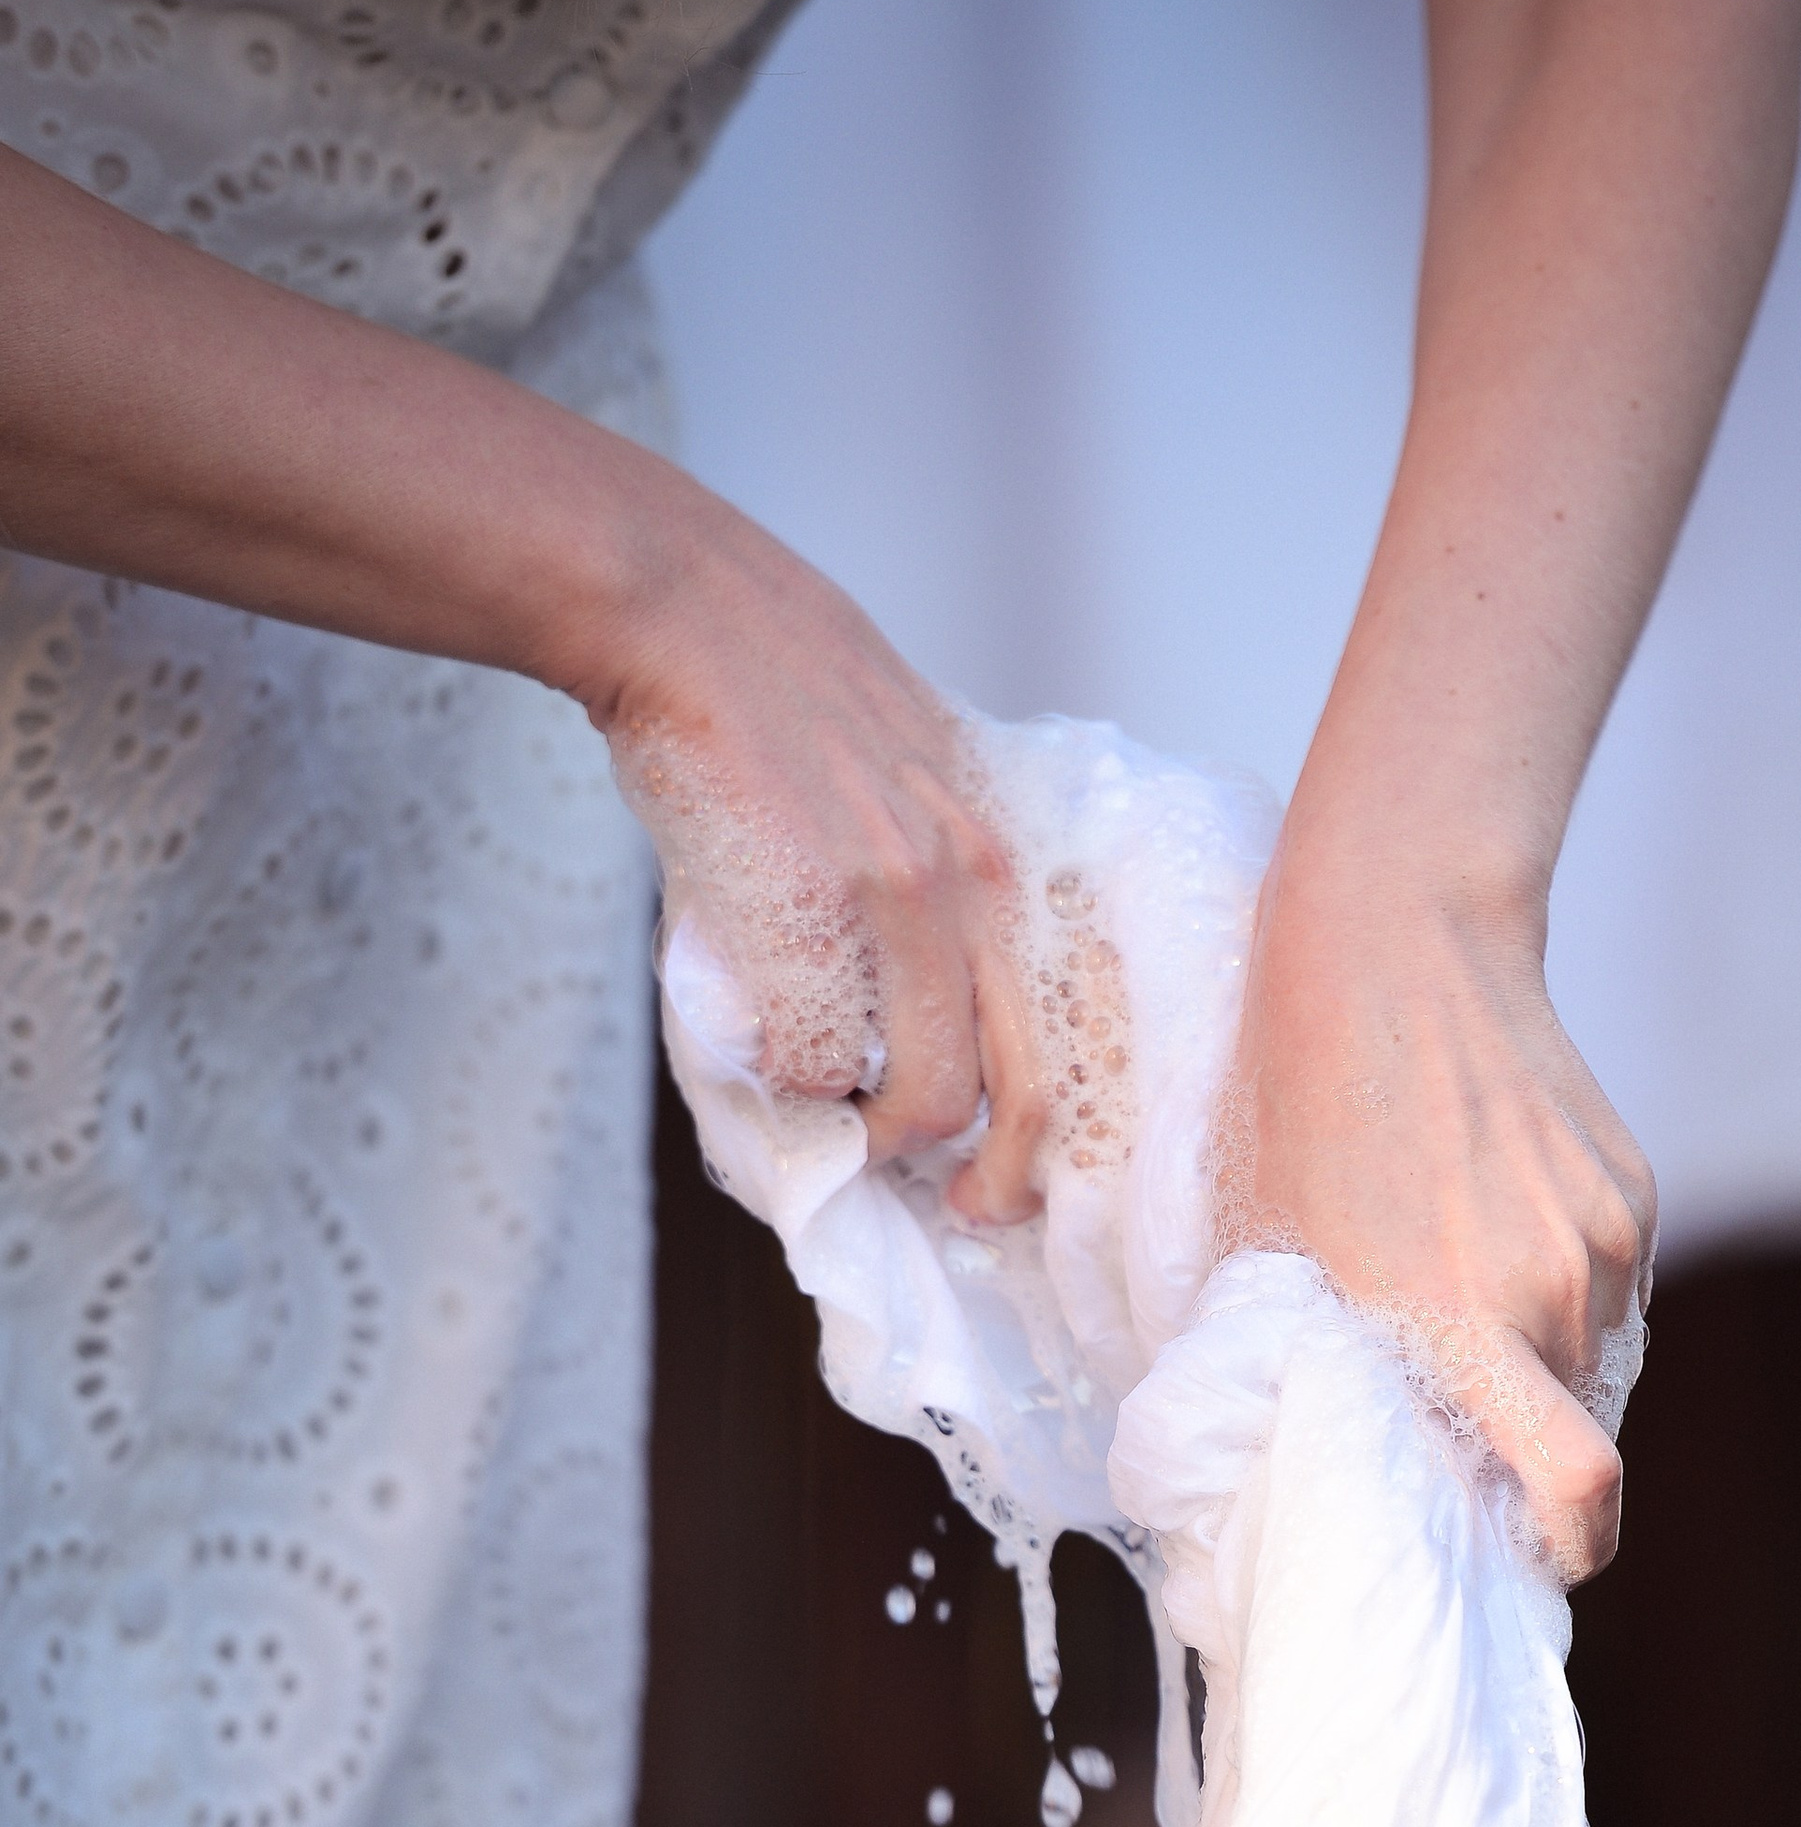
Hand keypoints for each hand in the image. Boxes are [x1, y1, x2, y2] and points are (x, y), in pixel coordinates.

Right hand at [593, 516, 1049, 1216]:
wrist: (693, 619)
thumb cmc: (794, 704)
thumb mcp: (919, 786)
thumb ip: (942, 893)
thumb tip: (932, 1021)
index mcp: (1017, 858)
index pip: (1083, 1025)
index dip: (1058, 1124)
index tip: (1018, 1164)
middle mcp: (984, 886)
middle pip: (1026, 1091)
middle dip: (997, 1180)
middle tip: (960, 1207)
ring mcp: (904, 901)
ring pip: (924, 1096)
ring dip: (879, 1138)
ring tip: (843, 1125)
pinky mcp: (815, 911)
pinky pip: (819, 1060)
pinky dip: (793, 1082)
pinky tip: (768, 1047)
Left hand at [1222, 810, 1655, 1582]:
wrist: (1393, 942)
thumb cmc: (1298, 1099)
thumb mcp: (1267, 1252)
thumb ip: (1305, 1366)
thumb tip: (1305, 1461)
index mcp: (1456, 1318)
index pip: (1574, 1483)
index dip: (1572, 1544)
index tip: (1541, 1556)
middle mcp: (1548, 1289)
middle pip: (1571, 1430)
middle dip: (1525, 1444)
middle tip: (1453, 1409)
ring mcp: (1601, 1237)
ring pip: (1590, 1358)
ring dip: (1538, 1359)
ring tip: (1456, 1284)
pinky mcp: (1631, 1191)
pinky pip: (1607, 1287)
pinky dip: (1558, 1286)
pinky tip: (1490, 1219)